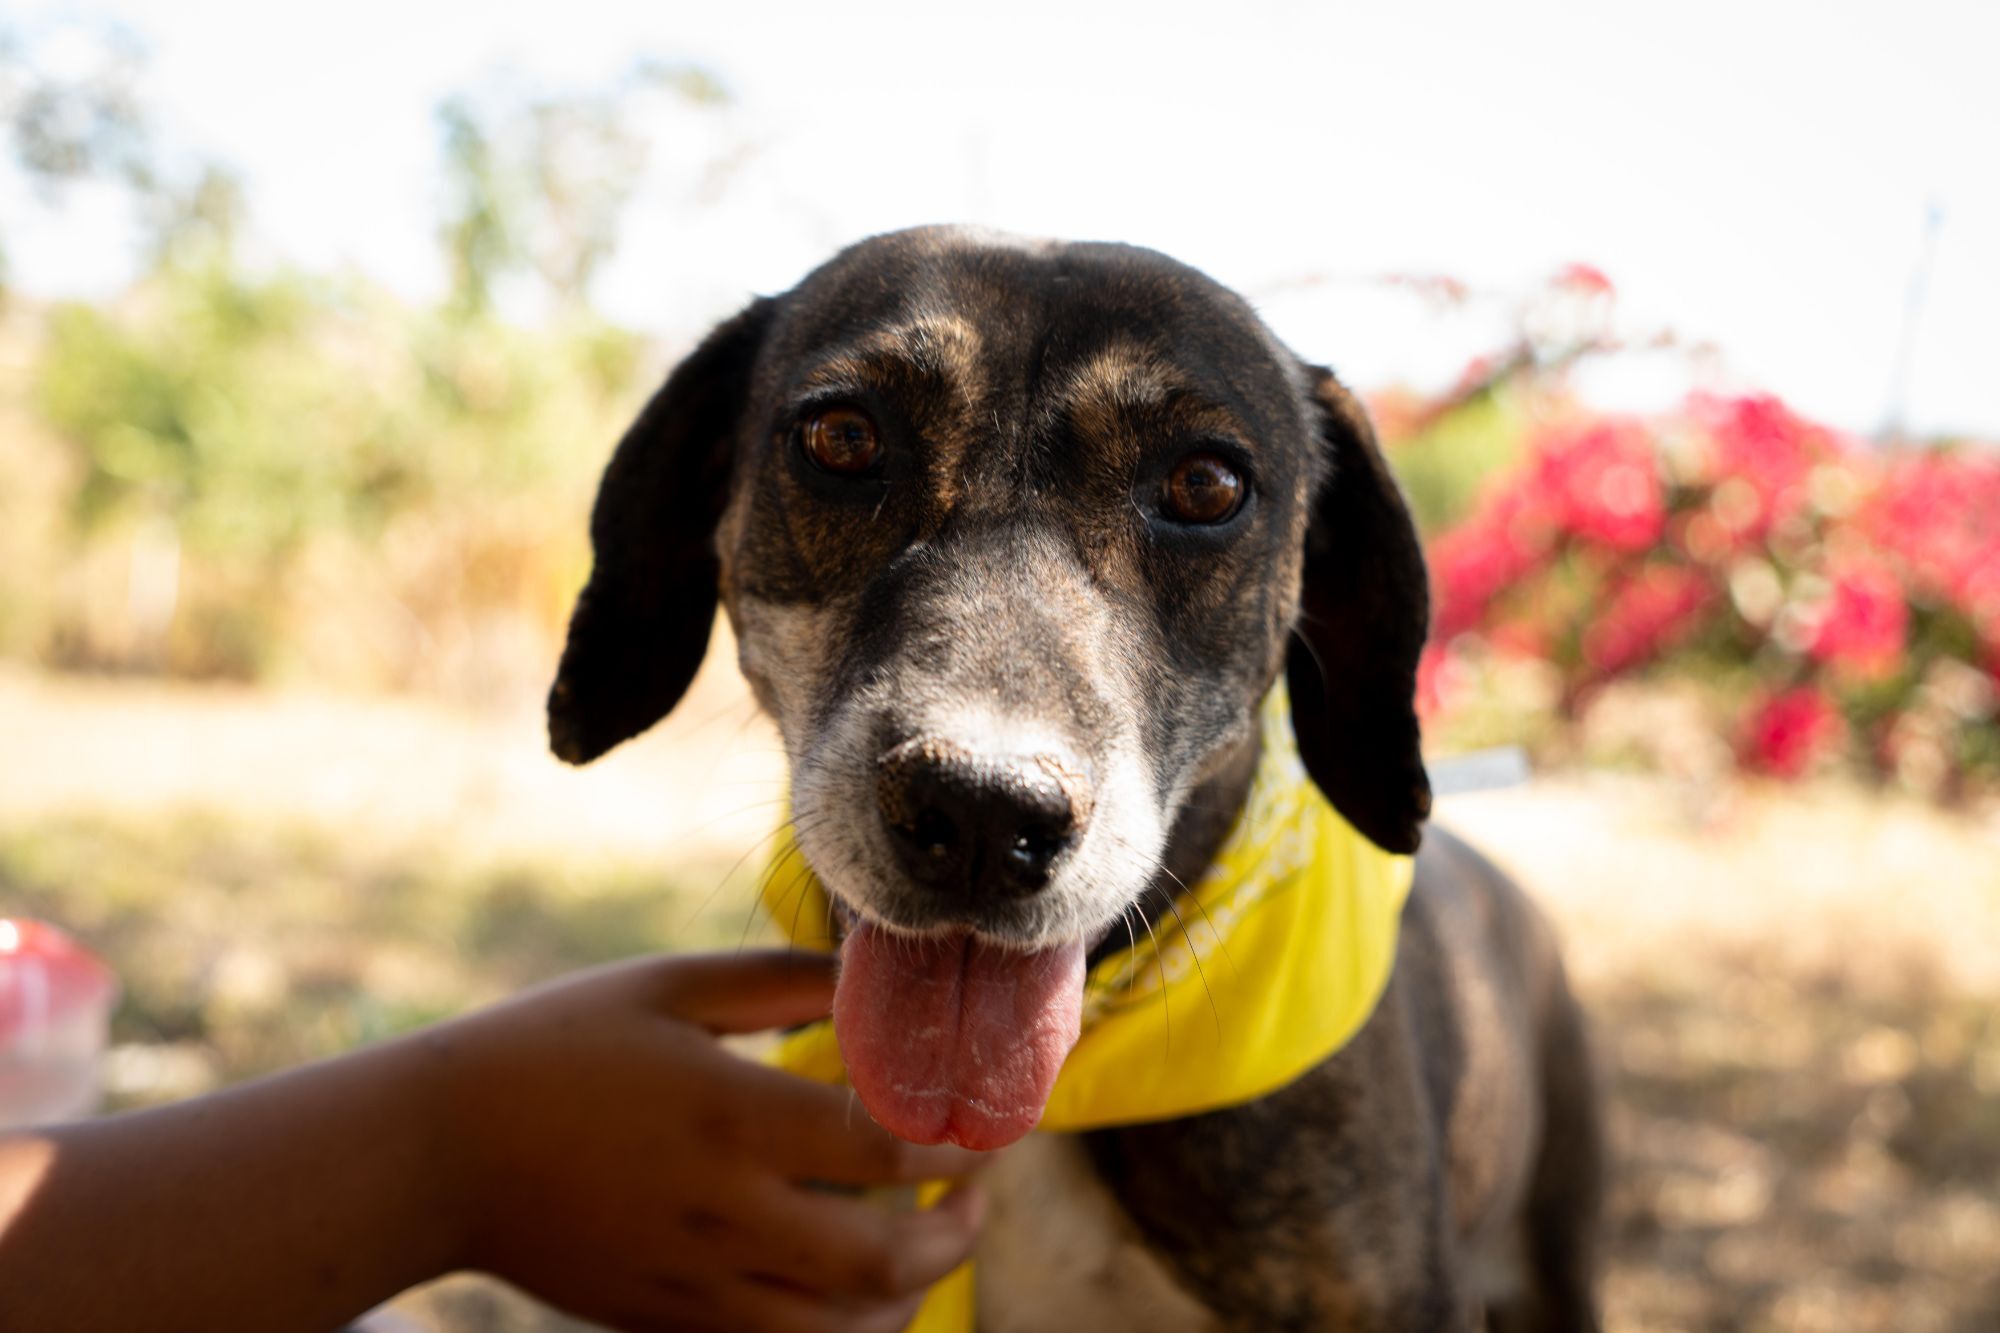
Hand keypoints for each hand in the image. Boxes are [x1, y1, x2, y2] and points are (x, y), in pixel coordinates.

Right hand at [429, 951, 984, 1332]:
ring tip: (930, 1247)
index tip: (986, 1119)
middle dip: (959, 1231)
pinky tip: (855, 1294)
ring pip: (842, 1331)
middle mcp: (725, 1211)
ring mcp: (695, 1282)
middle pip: (886, 1259)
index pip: (888, 1145)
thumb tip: (869, 978)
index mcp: (732, 1114)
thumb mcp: (667, 985)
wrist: (435, 1151)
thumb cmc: (554, 1047)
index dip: (959, 1139)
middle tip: (976, 1192)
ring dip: (913, 1297)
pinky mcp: (665, 1324)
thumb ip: (778, 981)